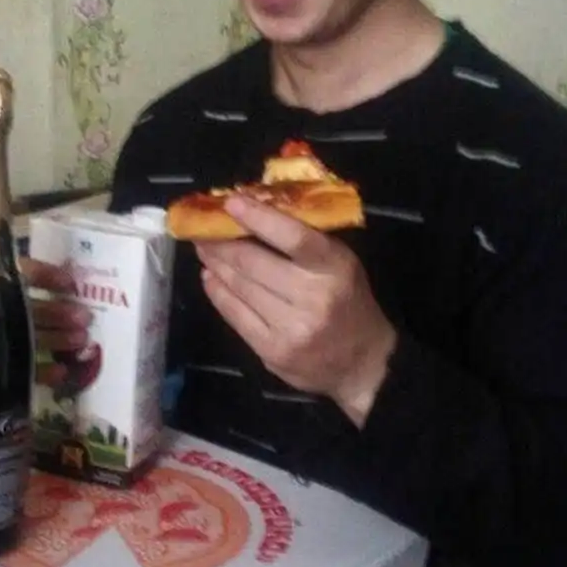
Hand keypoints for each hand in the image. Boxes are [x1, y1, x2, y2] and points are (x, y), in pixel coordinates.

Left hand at [20, 257, 91, 387]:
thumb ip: (16, 277)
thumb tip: (55, 275)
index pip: (22, 274)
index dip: (48, 276)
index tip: (72, 285)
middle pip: (32, 310)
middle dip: (60, 313)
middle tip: (86, 319)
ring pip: (31, 336)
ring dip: (58, 338)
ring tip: (82, 341)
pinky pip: (23, 368)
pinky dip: (44, 370)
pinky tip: (62, 371)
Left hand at [195, 196, 396, 425]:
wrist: (363, 363)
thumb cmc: (349, 302)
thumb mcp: (341, 263)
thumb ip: (306, 240)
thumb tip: (255, 213)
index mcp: (334, 267)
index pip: (292, 236)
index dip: (258, 218)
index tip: (230, 202)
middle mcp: (313, 297)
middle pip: (254, 263)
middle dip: (222, 243)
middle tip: (203, 229)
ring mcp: (290, 327)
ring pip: (241, 287)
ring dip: (216, 266)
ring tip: (204, 251)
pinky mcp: (272, 351)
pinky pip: (236, 316)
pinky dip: (218, 294)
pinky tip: (211, 279)